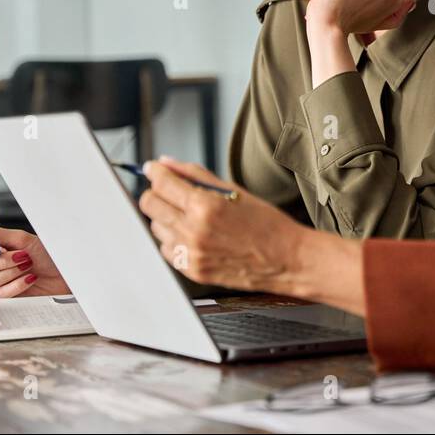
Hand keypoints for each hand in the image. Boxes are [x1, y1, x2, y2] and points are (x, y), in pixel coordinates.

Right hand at [0, 226, 69, 296]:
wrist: (63, 271)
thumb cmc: (44, 253)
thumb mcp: (20, 238)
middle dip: (0, 261)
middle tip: (21, 255)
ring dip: (10, 272)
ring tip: (27, 265)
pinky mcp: (2, 298)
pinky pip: (0, 294)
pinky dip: (18, 283)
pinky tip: (30, 278)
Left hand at [138, 157, 304, 292]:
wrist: (285, 260)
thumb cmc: (266, 224)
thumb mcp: (234, 190)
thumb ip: (196, 175)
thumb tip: (167, 164)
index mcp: (206, 206)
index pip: (162, 183)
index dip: (154, 172)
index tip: (153, 169)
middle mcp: (193, 231)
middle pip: (149, 205)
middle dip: (156, 192)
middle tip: (169, 190)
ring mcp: (191, 254)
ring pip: (156, 227)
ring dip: (166, 216)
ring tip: (191, 216)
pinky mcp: (192, 271)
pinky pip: (167, 249)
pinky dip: (175, 239)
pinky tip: (195, 235)